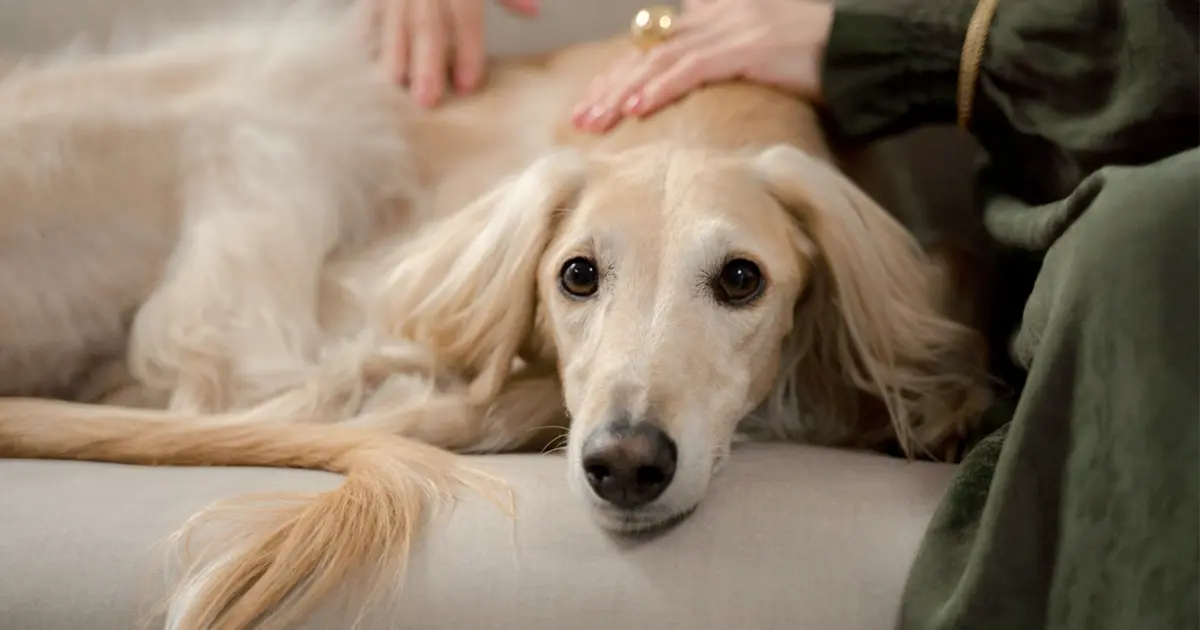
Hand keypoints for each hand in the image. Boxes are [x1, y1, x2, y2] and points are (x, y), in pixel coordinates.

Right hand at [373, 0, 539, 107]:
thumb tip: (532, 13)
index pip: (464, 13)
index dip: (466, 48)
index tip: (467, 84)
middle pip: (426, 22)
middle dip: (426, 62)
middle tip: (427, 100)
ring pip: (394, 17)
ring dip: (394, 54)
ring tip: (396, 86)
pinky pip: (370, 10)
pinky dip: (369, 36)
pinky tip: (370, 62)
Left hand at [571, 0, 834, 132]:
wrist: (860, 54)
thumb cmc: (816, 61)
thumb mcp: (760, 53)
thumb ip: (723, 60)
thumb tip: (690, 86)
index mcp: (717, 13)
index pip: (654, 41)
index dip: (620, 70)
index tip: (594, 101)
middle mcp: (718, 15)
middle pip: (648, 48)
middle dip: (610, 83)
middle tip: (582, 116)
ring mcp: (731, 29)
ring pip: (660, 59)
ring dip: (623, 91)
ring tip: (595, 120)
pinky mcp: (747, 49)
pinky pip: (691, 69)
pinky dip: (658, 89)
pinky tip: (634, 109)